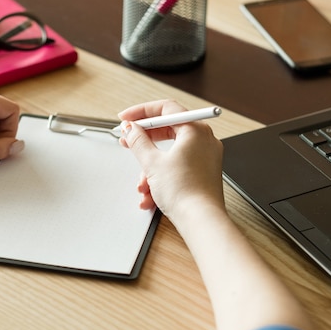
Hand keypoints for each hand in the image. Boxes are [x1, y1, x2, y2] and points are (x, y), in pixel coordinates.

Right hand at [118, 100, 223, 225]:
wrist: (200, 221)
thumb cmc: (185, 191)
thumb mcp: (152, 162)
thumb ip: (138, 141)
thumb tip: (131, 129)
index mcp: (195, 129)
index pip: (165, 108)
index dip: (141, 112)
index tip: (126, 119)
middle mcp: (204, 140)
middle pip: (167, 129)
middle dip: (144, 140)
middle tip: (127, 142)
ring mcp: (204, 157)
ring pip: (169, 153)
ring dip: (150, 167)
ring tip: (142, 184)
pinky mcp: (202, 173)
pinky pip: (176, 167)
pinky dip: (161, 177)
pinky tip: (150, 194)